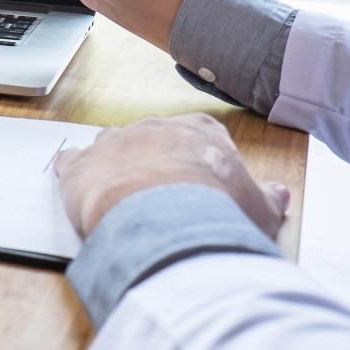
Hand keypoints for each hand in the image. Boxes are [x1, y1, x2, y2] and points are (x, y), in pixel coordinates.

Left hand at [54, 114, 288, 238]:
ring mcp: (113, 143)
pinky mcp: (80, 165)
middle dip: (153, 164)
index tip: (196, 182)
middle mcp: (154, 129)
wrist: (167, 221)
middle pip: (152, 140)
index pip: (198, 136)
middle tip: (157, 197)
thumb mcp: (259, 208)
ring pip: (110, 147)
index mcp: (200, 132)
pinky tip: (79, 191)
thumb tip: (278, 193)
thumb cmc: (217, 212)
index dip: (196, 161)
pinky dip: (74, 176)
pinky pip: (72, 163)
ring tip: (119, 197)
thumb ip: (267, 197)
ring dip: (113, 167)